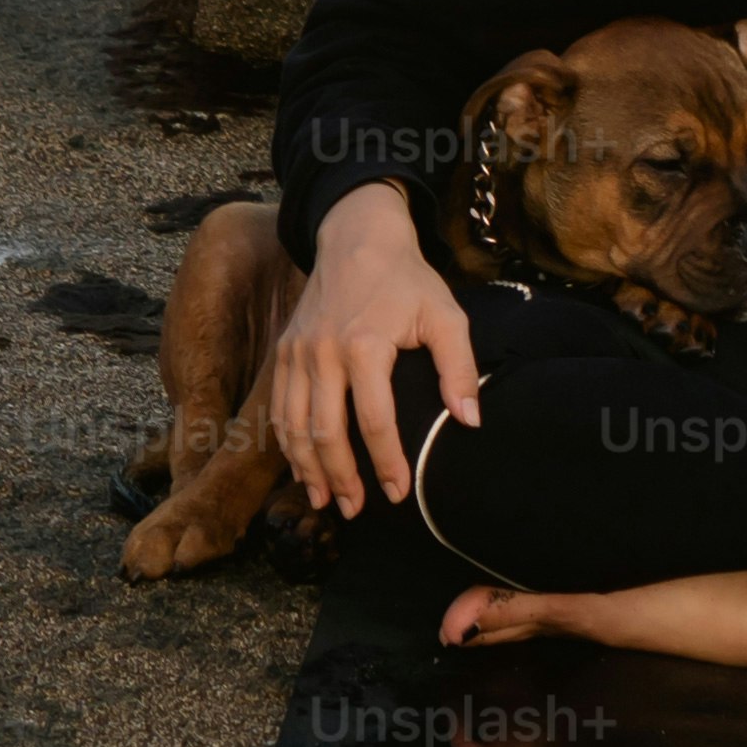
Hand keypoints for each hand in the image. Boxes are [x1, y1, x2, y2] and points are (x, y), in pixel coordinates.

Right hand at [269, 178, 478, 516]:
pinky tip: (303, 468)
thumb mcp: (446, 315)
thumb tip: (468, 421)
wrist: (357, 237)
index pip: (373, 421)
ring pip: (292, 425)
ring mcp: (297, 352)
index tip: (397, 494)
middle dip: (340, 478)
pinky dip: (287, 444)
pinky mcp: (284, 351)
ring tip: (326, 501)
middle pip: (324, 432)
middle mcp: (322, 352)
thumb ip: (459, 369)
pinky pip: (278, 408)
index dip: (385, 463)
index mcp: (364, 345)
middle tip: (356, 510)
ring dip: (308, 469)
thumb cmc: (407, 279)